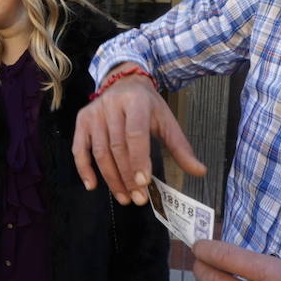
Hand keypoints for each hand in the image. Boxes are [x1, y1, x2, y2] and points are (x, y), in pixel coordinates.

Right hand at [72, 69, 204, 204]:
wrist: (124, 82)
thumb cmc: (148, 106)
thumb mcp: (167, 121)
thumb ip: (181, 147)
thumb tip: (200, 172)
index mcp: (136, 102)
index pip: (135, 133)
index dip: (138, 159)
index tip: (143, 183)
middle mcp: (112, 105)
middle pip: (117, 147)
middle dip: (127, 176)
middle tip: (138, 198)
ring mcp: (94, 113)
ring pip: (100, 152)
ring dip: (111, 178)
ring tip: (124, 198)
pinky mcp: (82, 120)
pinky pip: (80, 148)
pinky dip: (84, 168)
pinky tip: (93, 186)